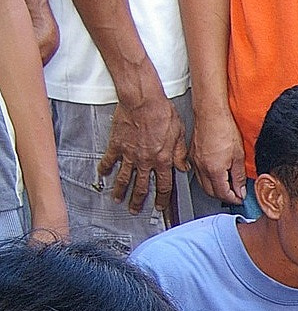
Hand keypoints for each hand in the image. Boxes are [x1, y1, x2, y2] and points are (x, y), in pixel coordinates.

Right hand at [98, 90, 187, 215]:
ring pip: (124, 178)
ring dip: (120, 191)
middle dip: (138, 201)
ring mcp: (129, 154)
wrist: (142, 100)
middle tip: (134, 210)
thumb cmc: (162, 113)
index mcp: (162, 160)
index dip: (161, 199)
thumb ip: (181, 154)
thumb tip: (184, 167)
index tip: (159, 206)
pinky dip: (104, 169)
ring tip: (117, 199)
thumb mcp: (180, 134)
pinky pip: (108, 160)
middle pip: (141, 187)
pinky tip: (101, 175)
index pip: (163, 186)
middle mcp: (145, 161)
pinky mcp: (116, 145)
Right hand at [188, 108, 245, 204]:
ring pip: (203, 185)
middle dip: (224, 196)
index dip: (233, 199)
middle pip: (211, 192)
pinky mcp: (191, 155)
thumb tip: (240, 190)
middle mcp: (201, 167)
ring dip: (215, 189)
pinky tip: (216, 175)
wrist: (210, 113)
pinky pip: (198, 174)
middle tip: (235, 194)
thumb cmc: (224, 128)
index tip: (240, 198)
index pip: (223, 194)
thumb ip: (239, 176)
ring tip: (227, 186)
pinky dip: (207, 179)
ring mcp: (194, 161)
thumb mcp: (238, 155)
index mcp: (213, 169)